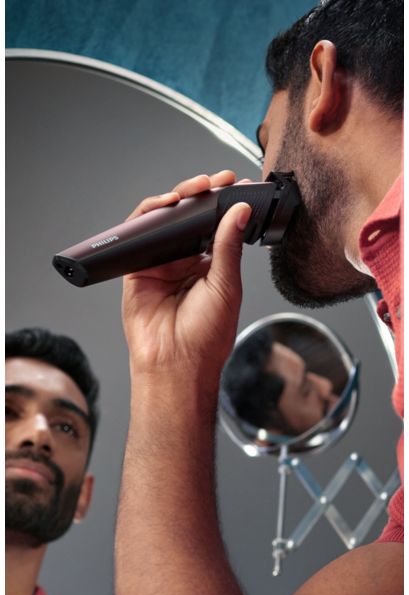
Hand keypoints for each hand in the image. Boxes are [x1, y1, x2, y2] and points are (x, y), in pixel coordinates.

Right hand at [122, 170, 251, 377]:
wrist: (176, 363)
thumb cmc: (205, 337)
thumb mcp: (226, 286)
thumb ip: (229, 246)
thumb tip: (240, 211)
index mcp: (211, 267)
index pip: (218, 226)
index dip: (227, 204)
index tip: (240, 186)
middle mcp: (185, 262)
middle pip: (191, 217)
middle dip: (205, 195)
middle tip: (219, 181)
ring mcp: (161, 262)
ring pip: (167, 219)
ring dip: (180, 197)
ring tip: (197, 187)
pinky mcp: (137, 266)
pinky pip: (141, 232)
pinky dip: (151, 212)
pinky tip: (169, 203)